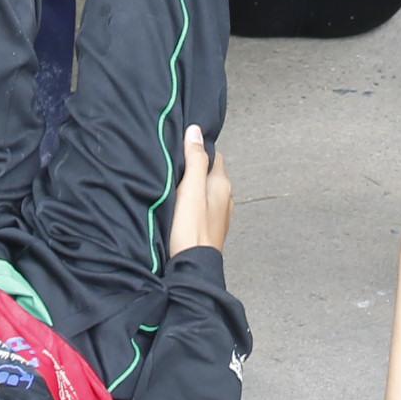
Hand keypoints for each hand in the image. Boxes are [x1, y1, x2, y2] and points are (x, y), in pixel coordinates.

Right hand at [165, 124, 235, 257]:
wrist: (191, 267)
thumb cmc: (191, 230)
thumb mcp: (190, 188)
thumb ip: (194, 159)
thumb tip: (196, 132)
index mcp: (221, 185)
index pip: (214, 156)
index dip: (199, 150)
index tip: (184, 147)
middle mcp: (225, 199)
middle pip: (210, 174)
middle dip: (196, 169)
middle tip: (175, 166)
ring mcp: (219, 216)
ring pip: (206, 193)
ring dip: (194, 188)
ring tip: (175, 187)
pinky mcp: (210, 230)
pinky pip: (202, 209)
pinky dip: (194, 205)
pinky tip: (181, 209)